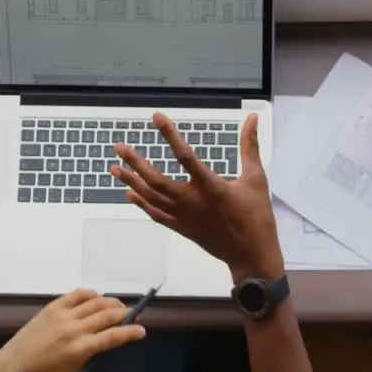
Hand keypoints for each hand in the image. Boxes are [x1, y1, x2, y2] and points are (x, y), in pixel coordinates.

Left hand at [0, 290, 144, 371]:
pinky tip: (97, 297)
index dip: (131, 332)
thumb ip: (91, 352)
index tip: (142, 330)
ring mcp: (63, 315)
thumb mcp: (73, 368)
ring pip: (95, 302)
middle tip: (134, 315)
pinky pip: (77, 295)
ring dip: (111, 302)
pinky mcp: (52, 307)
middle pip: (108, 315)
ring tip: (119, 305)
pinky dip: (91, 294)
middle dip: (126, 313)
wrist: (14, 365)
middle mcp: (74, 329)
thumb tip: (106, 338)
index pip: (113, 336)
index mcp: (80, 348)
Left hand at [113, 113, 282, 281]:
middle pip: (155, 179)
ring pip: (151, 197)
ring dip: (131, 180)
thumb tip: (252, 118)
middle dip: (135, 162)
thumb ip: (250, 146)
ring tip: (115, 167)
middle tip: (119, 147)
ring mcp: (183, 217)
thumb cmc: (256, 216)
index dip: (169, 134)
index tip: (157, 117)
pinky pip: (155, 214)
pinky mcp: (181, 228)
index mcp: (211, 187)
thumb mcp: (256, 178)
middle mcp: (192, 201)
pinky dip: (141, 203)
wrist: (250, 254)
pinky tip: (129, 192)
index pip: (185, 155)